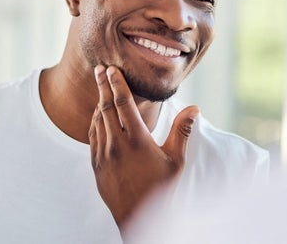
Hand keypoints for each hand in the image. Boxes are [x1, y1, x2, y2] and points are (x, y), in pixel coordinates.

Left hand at [89, 65, 198, 231]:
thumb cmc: (160, 189)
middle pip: (106, 107)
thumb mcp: (175, 160)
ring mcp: (103, 155)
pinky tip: (99, 115)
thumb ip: (182, 131)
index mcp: (136, 140)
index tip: (111, 69)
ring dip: (99, 101)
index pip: (122, 104)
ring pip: (97, 120)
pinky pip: (92, 136)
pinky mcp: (96, 165)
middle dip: (103, 85)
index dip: (116, 83)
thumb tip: (194, 108)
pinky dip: (95, 121)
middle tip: (100, 68)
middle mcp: (116, 145)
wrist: (137, 218)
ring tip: (101, 87)